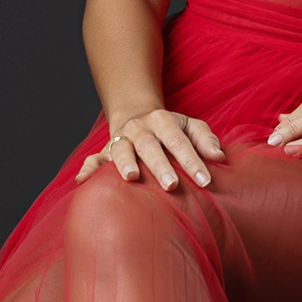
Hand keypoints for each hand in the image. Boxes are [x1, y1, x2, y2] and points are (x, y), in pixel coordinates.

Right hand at [75, 110, 224, 190]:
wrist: (136, 116)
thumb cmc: (170, 128)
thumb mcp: (190, 126)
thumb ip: (205, 139)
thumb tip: (219, 157)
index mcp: (162, 121)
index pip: (179, 141)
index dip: (192, 161)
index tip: (205, 181)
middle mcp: (139, 128)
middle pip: (149, 146)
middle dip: (160, 165)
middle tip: (172, 185)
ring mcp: (120, 139)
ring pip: (120, 149)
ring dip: (125, 163)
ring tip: (131, 177)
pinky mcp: (105, 151)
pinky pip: (94, 159)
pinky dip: (87, 169)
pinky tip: (82, 181)